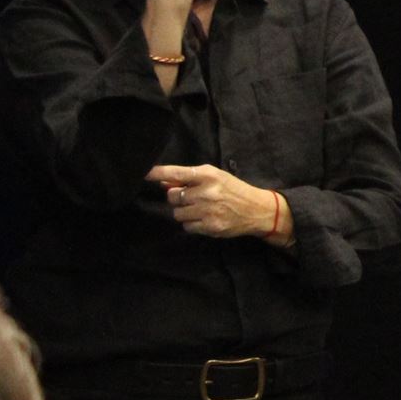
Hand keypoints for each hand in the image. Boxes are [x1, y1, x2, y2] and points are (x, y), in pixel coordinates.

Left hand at [148, 164, 278, 240]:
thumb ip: (190, 179)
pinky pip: (187, 226)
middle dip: (178, 198)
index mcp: (208, 175)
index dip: (158, 173)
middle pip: (172, 196)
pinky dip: (192, 223)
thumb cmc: (234, 190)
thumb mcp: (215, 177)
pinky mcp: (209, 226)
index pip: (177, 173)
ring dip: (185, 212)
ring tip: (200, 209)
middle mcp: (206, 191)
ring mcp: (207, 210)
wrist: (256, 209)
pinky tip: (205, 219)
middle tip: (192, 198)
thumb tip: (163, 182)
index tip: (144, 173)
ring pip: (177, 213)